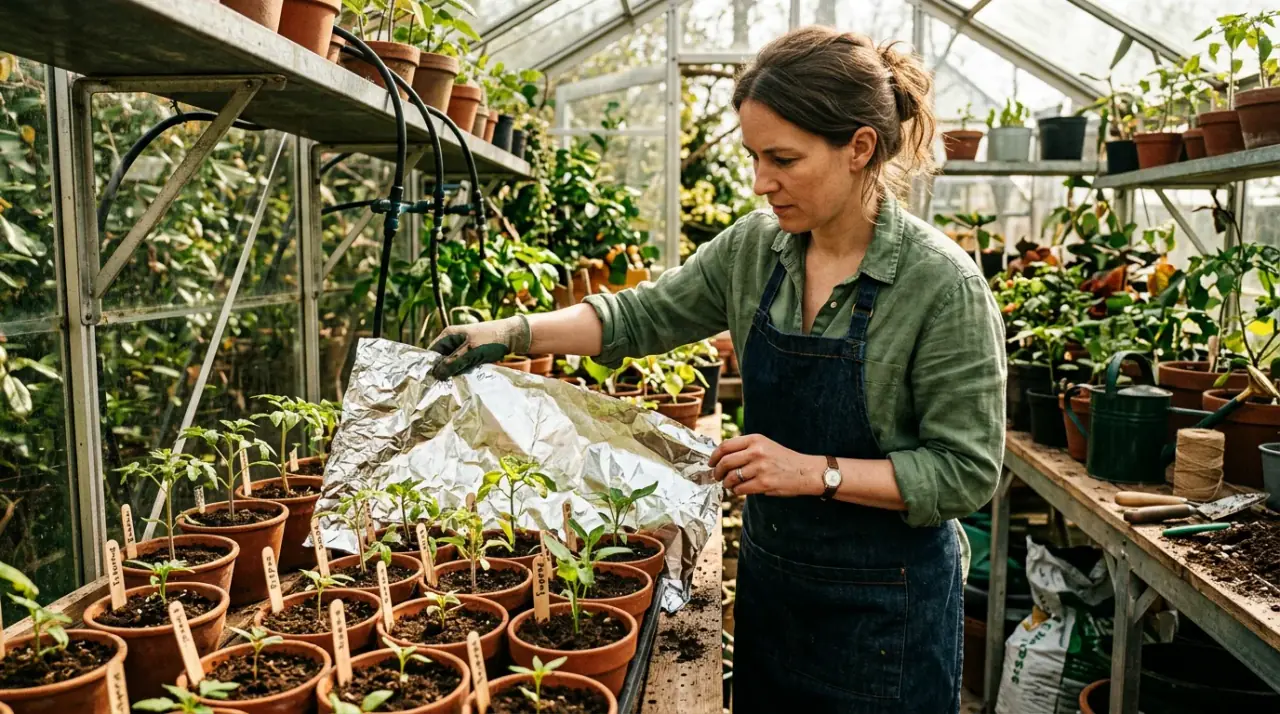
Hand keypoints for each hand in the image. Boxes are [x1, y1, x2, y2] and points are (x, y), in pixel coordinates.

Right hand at [428, 316, 530, 378]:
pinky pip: (460, 367)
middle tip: (440, 388)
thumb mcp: (471, 351)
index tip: (429, 382)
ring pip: (451, 365)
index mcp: (448, 335)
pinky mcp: (469, 356)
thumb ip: (454, 362)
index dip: (430, 367)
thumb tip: (437, 374)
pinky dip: (461, 374)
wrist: (512, 337)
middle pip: (440, 360)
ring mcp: (461, 349)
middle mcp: (452, 342)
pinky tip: (460, 384)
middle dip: (441, 372)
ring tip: (449, 388)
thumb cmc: (491, 340)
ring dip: (452, 375)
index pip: (431, 353)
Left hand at [709, 434, 824, 496]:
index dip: (714, 456)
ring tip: (729, 485)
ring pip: (731, 477)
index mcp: (755, 440)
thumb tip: (722, 458)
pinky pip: (741, 489)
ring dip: (726, 483)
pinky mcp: (764, 483)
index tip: (711, 463)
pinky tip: (739, 490)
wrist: (805, 471)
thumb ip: (745, 448)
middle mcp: (756, 451)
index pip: (725, 446)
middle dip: (717, 472)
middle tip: (716, 477)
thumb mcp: (765, 445)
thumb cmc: (783, 459)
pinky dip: (736, 491)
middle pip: (725, 462)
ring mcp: (760, 467)